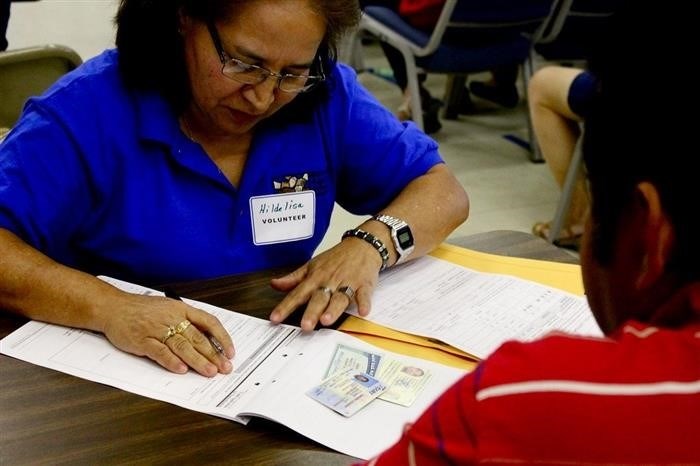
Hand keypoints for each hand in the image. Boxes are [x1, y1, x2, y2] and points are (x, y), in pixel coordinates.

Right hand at [101, 293, 234, 376]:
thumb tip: (207, 340)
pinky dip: (171, 361)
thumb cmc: (141, 309)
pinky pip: (160, 352)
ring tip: (209, 372)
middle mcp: (172, 318)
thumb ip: (185, 321)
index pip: (209, 322)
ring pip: (182, 346)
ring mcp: (157, 329)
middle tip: (224, 368)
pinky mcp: (142, 340)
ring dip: (198, 360)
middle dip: (214, 355)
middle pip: (197, 338)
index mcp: (181, 309)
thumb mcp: (168, 308)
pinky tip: (182, 370)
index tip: (230, 351)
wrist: (112, 307)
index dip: (222, 337)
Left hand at [269, 238, 381, 330]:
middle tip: (305, 326)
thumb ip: (294, 278)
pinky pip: (364, 294)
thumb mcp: (312, 265)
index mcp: (315, 277)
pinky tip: (363, 312)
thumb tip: (274, 284)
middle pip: (319, 298)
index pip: (297, 293)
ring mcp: (347, 282)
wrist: (361, 245)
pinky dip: (364, 302)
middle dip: (311, 312)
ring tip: (326, 320)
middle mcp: (330, 281)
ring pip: (339, 297)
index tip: (275, 319)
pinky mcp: (364, 284)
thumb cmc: (336, 258)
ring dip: (333, 309)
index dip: (285, 306)